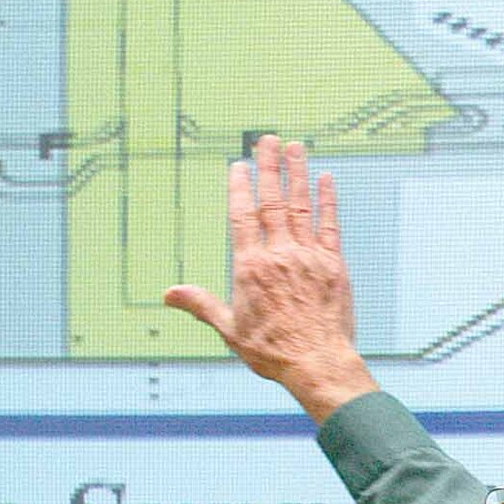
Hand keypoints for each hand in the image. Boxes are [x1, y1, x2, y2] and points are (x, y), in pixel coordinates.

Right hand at [163, 136, 377, 421]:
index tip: (239, 165)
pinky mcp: (333, 265)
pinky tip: (325, 179)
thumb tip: (170, 294)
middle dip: (268, 168)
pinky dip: (327, 201)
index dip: (240, 188)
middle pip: (272, 202)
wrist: (317, 363)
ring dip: (297, 175)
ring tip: (294, 147)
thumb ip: (201, 305)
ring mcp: (309, 257)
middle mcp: (279, 255)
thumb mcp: (229, 330)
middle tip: (267, 140)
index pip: (242, 217)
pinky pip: (329, 226)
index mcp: (251, 268)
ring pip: (301, 207)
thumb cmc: (272, 351)